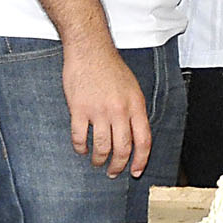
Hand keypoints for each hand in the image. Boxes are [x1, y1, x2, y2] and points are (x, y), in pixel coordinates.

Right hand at [62, 38, 150, 177]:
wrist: (90, 51)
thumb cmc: (111, 68)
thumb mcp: (133, 88)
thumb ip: (135, 111)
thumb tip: (135, 136)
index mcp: (136, 105)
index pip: (143, 140)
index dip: (141, 160)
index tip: (136, 171)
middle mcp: (119, 110)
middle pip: (122, 148)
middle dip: (118, 165)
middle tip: (113, 172)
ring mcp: (99, 111)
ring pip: (102, 147)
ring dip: (99, 160)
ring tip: (97, 162)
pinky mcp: (79, 109)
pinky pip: (80, 137)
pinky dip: (80, 148)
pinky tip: (81, 149)